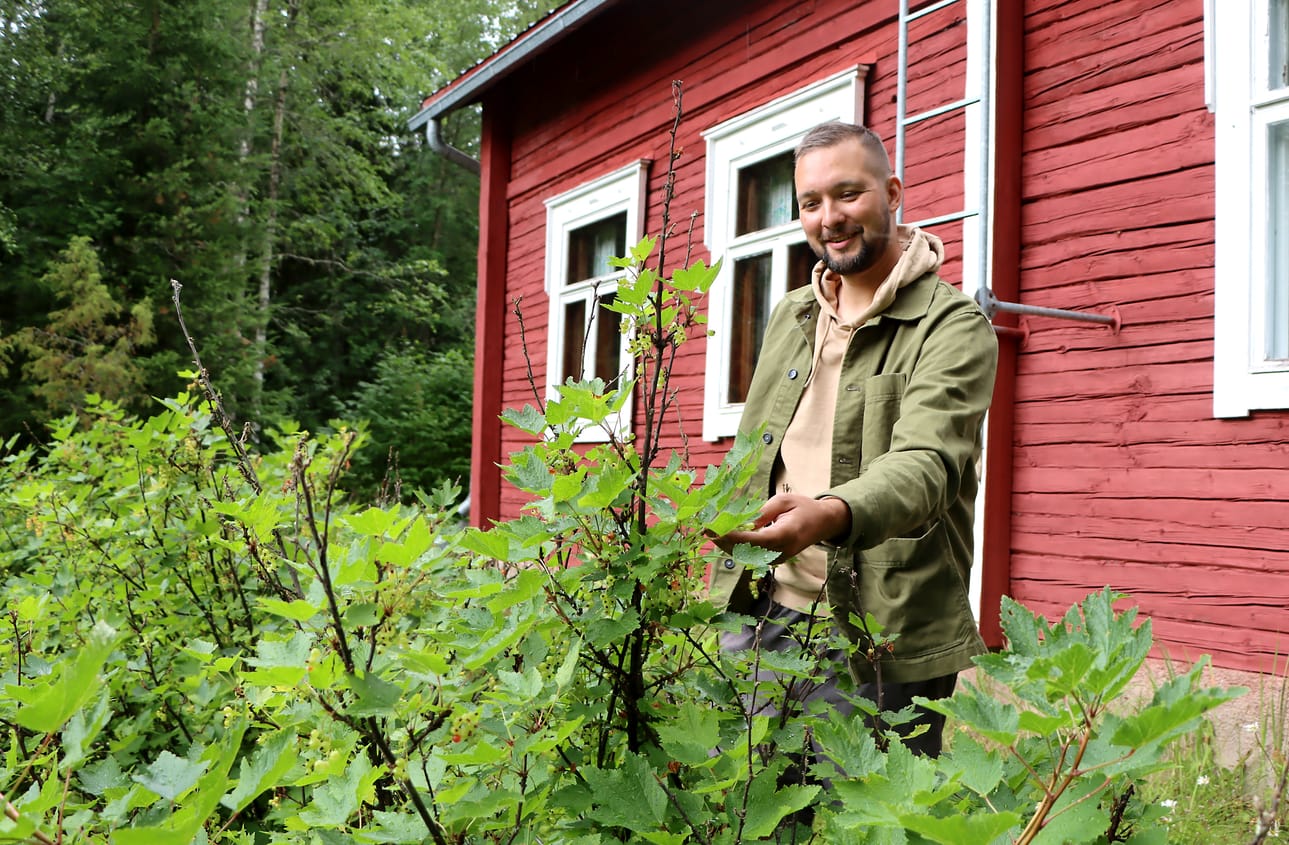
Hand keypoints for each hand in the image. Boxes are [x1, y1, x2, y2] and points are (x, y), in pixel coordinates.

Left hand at [713, 494, 850, 563]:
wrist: (823, 523)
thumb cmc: (804, 507)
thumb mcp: (783, 501)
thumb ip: (762, 513)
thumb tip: (741, 523)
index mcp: (785, 535)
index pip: (754, 541)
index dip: (732, 537)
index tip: (714, 531)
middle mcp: (782, 551)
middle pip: (747, 552)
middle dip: (724, 542)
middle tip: (706, 530)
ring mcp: (779, 558)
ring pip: (747, 556)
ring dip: (728, 545)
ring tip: (711, 532)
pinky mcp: (775, 559)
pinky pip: (753, 556)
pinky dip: (737, 547)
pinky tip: (725, 537)